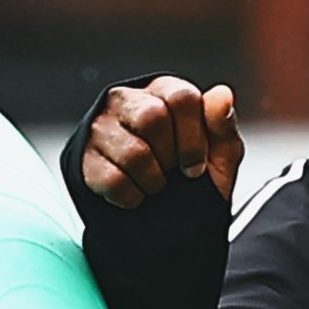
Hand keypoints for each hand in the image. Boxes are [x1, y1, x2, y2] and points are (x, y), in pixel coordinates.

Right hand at [77, 77, 243, 210]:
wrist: (162, 217)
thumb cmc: (189, 174)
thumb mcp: (219, 154)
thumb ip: (223, 124)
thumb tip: (222, 95)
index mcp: (164, 92)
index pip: (181, 98)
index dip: (193, 138)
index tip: (195, 164)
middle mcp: (128, 100)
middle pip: (152, 118)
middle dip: (171, 156)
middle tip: (173, 172)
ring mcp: (102, 127)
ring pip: (132, 151)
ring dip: (153, 180)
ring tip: (155, 183)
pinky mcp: (85, 157)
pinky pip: (113, 179)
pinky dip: (132, 196)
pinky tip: (136, 191)